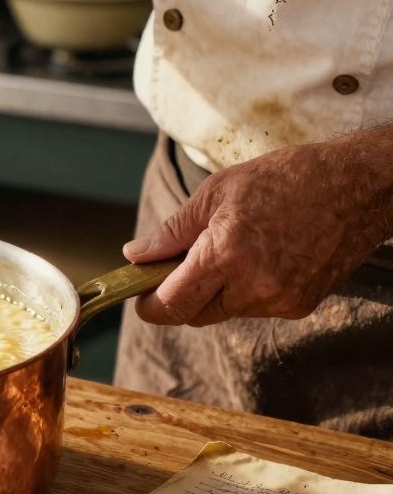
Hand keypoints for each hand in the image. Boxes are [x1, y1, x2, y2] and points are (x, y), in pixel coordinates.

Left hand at [123, 137, 392, 325]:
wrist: (357, 185)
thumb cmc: (285, 178)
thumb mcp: (216, 193)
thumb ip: (171, 232)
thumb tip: (136, 255)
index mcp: (226, 254)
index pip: (172, 304)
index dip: (149, 305)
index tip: (138, 295)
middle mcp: (253, 286)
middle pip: (194, 315)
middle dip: (178, 297)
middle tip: (173, 268)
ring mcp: (280, 300)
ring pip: (224, 311)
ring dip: (213, 292)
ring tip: (227, 250)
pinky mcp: (300, 305)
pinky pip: (255, 308)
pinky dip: (245, 290)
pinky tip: (259, 257)